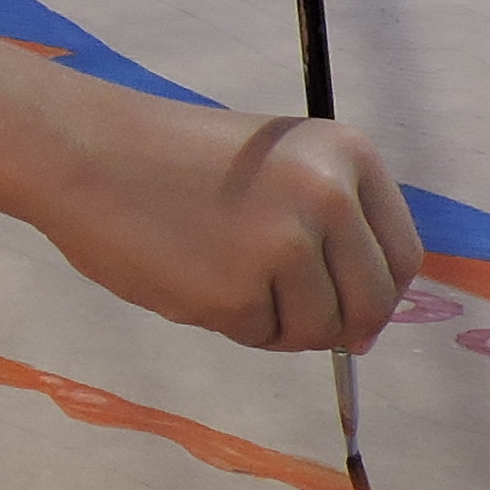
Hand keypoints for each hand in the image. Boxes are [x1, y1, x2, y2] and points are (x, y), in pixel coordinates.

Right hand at [46, 103, 420, 353]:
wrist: (87, 152)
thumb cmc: (177, 161)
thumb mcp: (278, 166)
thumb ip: (331, 230)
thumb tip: (366, 335)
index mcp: (347, 155)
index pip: (402, 255)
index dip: (380, 293)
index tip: (348, 306)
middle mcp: (328, 195)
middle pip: (373, 303)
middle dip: (337, 324)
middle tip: (287, 312)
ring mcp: (283, 244)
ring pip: (319, 330)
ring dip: (280, 324)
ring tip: (229, 283)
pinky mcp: (236, 291)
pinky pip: (260, 337)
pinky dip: (231, 324)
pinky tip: (193, 278)